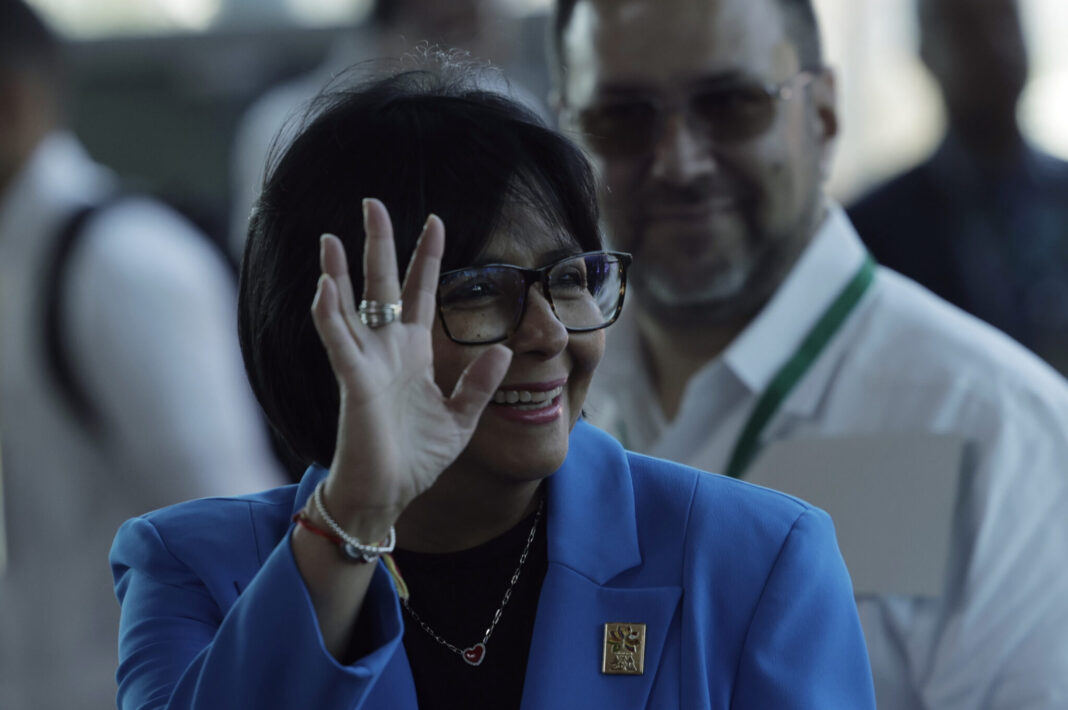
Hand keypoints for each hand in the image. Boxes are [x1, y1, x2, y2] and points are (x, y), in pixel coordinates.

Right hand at [310, 199, 511, 534]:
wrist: (389, 494)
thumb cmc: (417, 457)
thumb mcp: (461, 418)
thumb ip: (479, 383)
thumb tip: (505, 350)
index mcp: (414, 353)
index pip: (421, 292)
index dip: (426, 257)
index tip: (436, 220)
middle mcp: (387, 350)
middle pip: (381, 285)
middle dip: (378, 243)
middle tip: (372, 202)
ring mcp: (367, 363)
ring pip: (348, 306)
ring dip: (339, 271)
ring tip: (330, 236)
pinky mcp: (354, 383)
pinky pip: (340, 342)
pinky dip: (330, 314)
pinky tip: (326, 285)